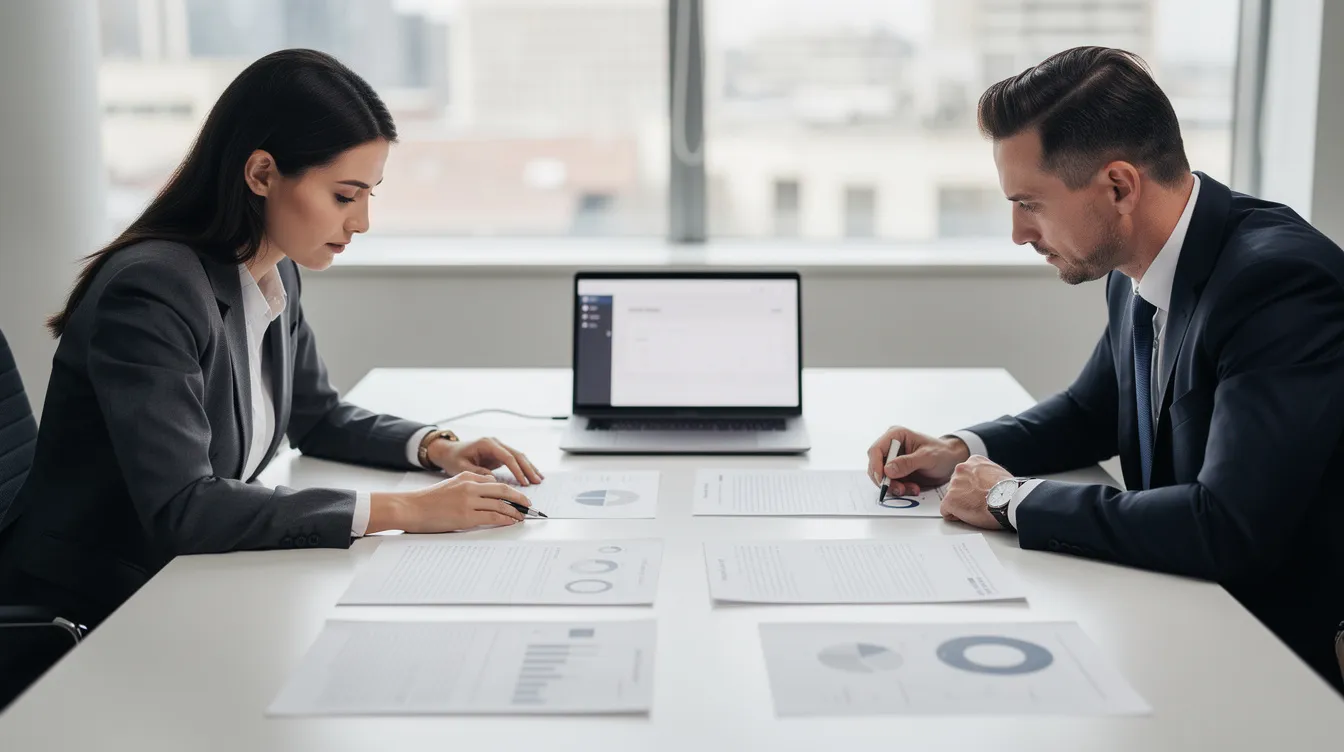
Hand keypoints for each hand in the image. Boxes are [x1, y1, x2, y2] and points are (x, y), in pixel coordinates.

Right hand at [370, 472, 533, 532]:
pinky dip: (505, 519)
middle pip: (503, 490)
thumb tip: (488, 492)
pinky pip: (492, 517)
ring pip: (500, 504)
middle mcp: (470, 486)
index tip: (518, 497)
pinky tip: (511, 521)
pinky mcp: (466, 516)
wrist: (411, 508)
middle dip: (519, 499)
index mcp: (466, 477)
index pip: (495, 482)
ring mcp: (469, 501)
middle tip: (529, 505)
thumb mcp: (451, 485)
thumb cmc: (428, 501)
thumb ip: (469, 486)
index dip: (510, 490)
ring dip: (515, 511)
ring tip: (522, 517)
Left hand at [428, 436, 543, 485]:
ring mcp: (498, 447)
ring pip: (518, 456)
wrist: (448, 452)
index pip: (507, 456)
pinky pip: (515, 460)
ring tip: (539, 479)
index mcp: (486, 444)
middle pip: (517, 455)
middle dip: (528, 468)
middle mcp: (495, 443)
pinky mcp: (499, 454)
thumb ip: (477, 472)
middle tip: (537, 481)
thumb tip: (493, 480)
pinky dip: (524, 467)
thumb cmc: (453, 459)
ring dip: (529, 467)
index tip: (523, 482)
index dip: (517, 470)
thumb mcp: (461, 467)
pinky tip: (531, 475)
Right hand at [867, 426, 970, 495]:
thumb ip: (908, 463)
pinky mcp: (896, 472)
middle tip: (900, 489)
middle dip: (885, 480)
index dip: (876, 465)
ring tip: (912, 488)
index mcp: (896, 435)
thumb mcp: (928, 457)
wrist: (951, 461)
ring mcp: (892, 460)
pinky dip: (899, 489)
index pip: (876, 450)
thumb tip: (888, 470)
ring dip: (894, 487)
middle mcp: (890, 447)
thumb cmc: (942, 453)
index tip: (883, 479)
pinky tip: (913, 488)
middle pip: (875, 465)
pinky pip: (890, 483)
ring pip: (881, 477)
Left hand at [939, 455, 1012, 529]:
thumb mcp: (998, 472)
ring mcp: (954, 484)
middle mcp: (961, 469)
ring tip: (977, 508)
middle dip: (964, 495)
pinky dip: (955, 516)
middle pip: (956, 486)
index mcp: (973, 461)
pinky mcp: (950, 500)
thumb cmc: (1008, 491)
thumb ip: (984, 474)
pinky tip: (969, 515)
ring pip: (951, 498)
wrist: (1010, 501)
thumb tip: (983, 481)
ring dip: (961, 505)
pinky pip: (946, 511)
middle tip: (979, 502)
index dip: (972, 488)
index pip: (964, 475)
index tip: (980, 493)